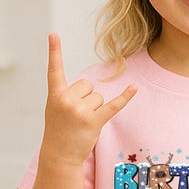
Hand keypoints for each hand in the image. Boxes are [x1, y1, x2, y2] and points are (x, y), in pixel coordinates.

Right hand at [42, 34, 136, 165]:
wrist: (59, 153)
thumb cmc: (59, 129)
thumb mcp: (56, 108)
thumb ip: (68, 93)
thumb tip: (91, 87)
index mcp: (54, 95)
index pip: (54, 70)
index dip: (54, 51)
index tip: (54, 34)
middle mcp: (66, 100)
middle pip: (88, 85)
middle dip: (86, 98)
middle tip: (76, 114)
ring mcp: (80, 111)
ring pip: (99, 96)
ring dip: (96, 108)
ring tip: (83, 121)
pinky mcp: (95, 121)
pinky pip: (114, 105)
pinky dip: (126, 97)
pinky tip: (135, 87)